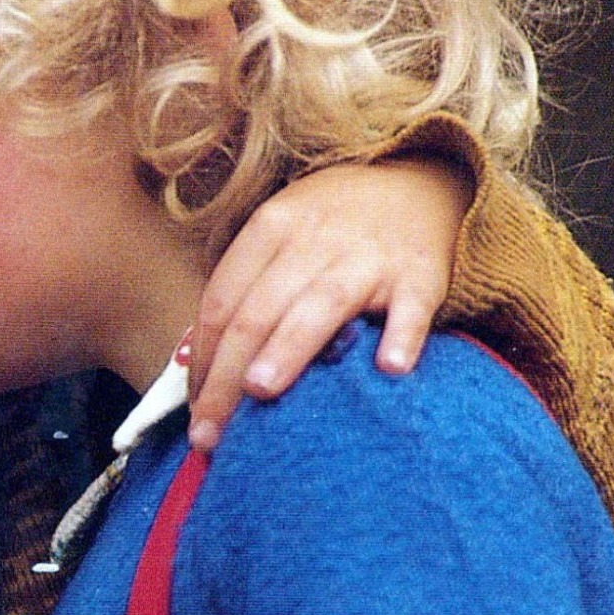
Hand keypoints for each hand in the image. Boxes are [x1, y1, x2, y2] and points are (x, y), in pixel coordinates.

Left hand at [186, 154, 472, 449]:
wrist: (419, 182)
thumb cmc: (334, 224)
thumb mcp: (282, 233)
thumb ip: (248, 285)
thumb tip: (204, 363)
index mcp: (269, 228)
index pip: (222, 301)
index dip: (202, 360)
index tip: (193, 411)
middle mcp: (312, 240)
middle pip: (258, 312)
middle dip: (228, 376)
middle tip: (211, 432)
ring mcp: (367, 257)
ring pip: (319, 305)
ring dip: (288, 348)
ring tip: (261, 391)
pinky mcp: (420, 274)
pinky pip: (410, 308)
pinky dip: (401, 336)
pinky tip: (389, 368)